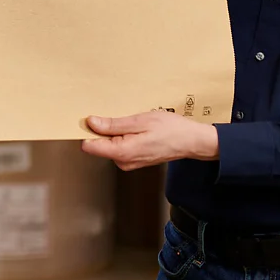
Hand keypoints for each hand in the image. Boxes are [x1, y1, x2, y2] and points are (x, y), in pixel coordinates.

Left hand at [82, 110, 219, 170]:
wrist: (191, 142)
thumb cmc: (171, 130)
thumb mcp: (140, 121)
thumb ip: (113, 124)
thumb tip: (91, 123)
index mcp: (122, 152)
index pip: (89, 146)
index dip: (87, 131)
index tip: (89, 119)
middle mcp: (123, 162)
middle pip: (99, 144)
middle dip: (103, 130)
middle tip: (120, 116)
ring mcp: (129, 163)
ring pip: (110, 145)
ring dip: (115, 132)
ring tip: (133, 122)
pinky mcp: (134, 160)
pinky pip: (120, 147)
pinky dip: (124, 137)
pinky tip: (137, 129)